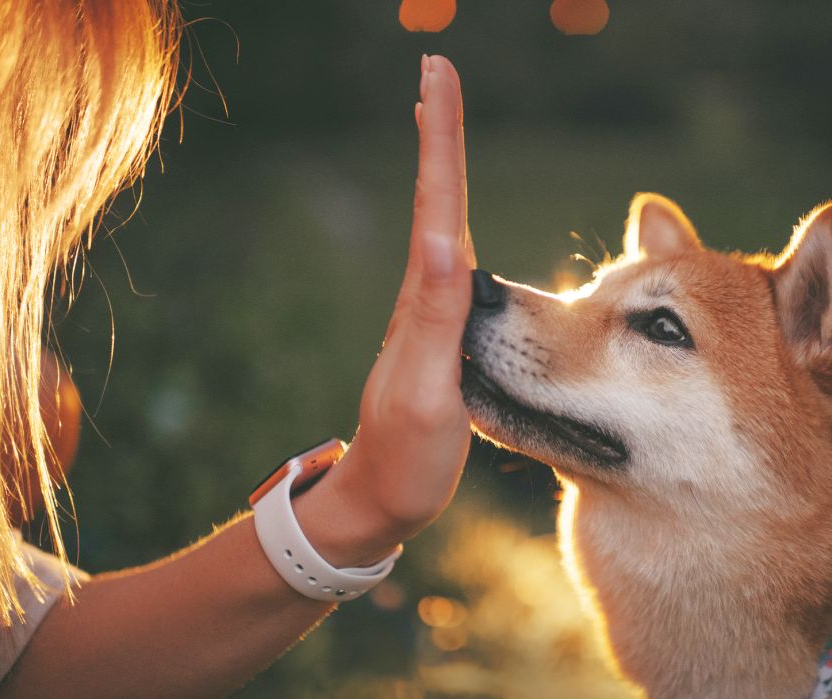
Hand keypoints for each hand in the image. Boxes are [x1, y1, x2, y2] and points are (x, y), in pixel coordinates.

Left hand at [295, 55, 474, 566]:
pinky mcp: (439, 334)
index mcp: (426, 304)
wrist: (379, 500)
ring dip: (440, 165)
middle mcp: (424, 297)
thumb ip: (437, 320)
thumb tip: (447, 241)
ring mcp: (429, 314)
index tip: (437, 79)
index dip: (441, 142)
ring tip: (438, 116)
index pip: (438, 209)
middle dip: (439, 133)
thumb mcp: (429, 395)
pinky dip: (449, 218)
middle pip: (436, 200)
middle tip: (438, 70)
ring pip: (440, 223)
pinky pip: (448, 261)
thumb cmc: (408, 458)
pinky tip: (451, 217)